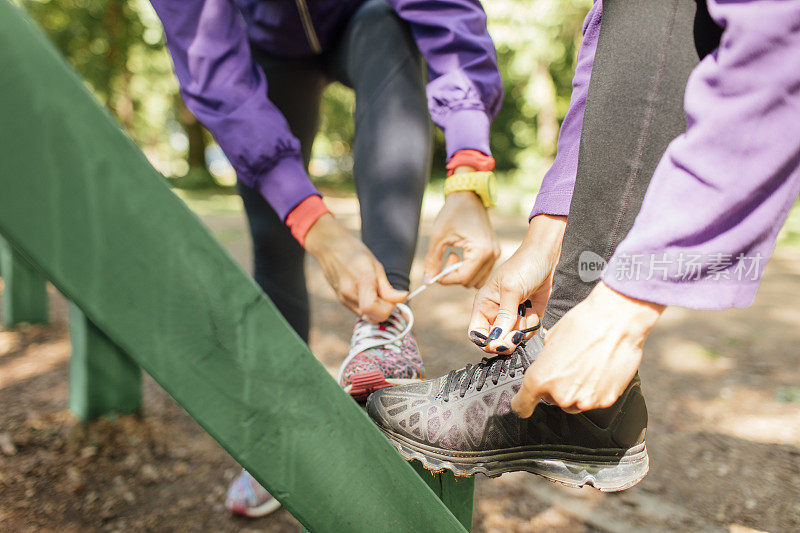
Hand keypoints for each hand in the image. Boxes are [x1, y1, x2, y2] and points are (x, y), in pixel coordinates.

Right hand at [305, 214, 406, 321]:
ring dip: (376, 310)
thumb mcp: (376, 266)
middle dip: (384, 311)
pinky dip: (368, 307)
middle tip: (387, 297)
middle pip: (372, 317)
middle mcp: (349, 294)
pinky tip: (368, 293)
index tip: (393, 299)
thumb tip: (404, 298)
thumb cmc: (355, 253)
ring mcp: (343, 299)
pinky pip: (359, 311)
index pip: (373, 309)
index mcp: (361, 281)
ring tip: (376, 292)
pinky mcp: (341, 301)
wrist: (330, 248)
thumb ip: (388, 288)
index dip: (388, 309)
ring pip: (366, 317)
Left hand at [423, 166, 499, 287]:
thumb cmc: (452, 213)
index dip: (445, 279)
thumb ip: (432, 261)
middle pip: (470, 282)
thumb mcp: (438, 237)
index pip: (462, 278)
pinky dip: (469, 269)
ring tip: (454, 255)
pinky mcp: (494, 252)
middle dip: (454, 275)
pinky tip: (461, 254)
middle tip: (446, 257)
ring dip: (462, 274)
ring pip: (477, 280)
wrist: (468, 195)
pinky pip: (481, 272)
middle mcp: (492, 254)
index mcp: (481, 251)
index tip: (435, 271)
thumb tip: (427, 281)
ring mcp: (495, 254)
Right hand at [468, 214, 565, 352]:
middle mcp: (496, 312)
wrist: (546, 255)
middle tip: (516, 335)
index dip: (486, 342)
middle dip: (506, 340)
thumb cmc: (524, 265)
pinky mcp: (528, 315)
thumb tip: (496, 339)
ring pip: (512, 338)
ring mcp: (513, 315)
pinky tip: (534, 311)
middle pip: (495, 339)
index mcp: (484, 304)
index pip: (477, 333)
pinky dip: (532, 326)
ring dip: (521, 331)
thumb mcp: (511, 289)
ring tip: (527, 313)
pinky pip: (527, 332)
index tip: (499, 343)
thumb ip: (504, 316)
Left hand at [511, 282, 664, 415]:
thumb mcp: (551, 340)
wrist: (616, 322)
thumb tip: (547, 366)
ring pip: (575, 401)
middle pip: (553, 400)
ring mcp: (584, 400)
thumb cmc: (584, 324)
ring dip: (577, 389)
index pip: (522, 405)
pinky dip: (596, 388)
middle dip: (557, 386)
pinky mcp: (606, 400)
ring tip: (587, 365)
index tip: (523, 404)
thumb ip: (545, 362)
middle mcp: (561, 395)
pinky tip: (599, 369)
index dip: (522, 404)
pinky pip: (595, 399)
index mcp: (540, 379)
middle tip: (569, 365)